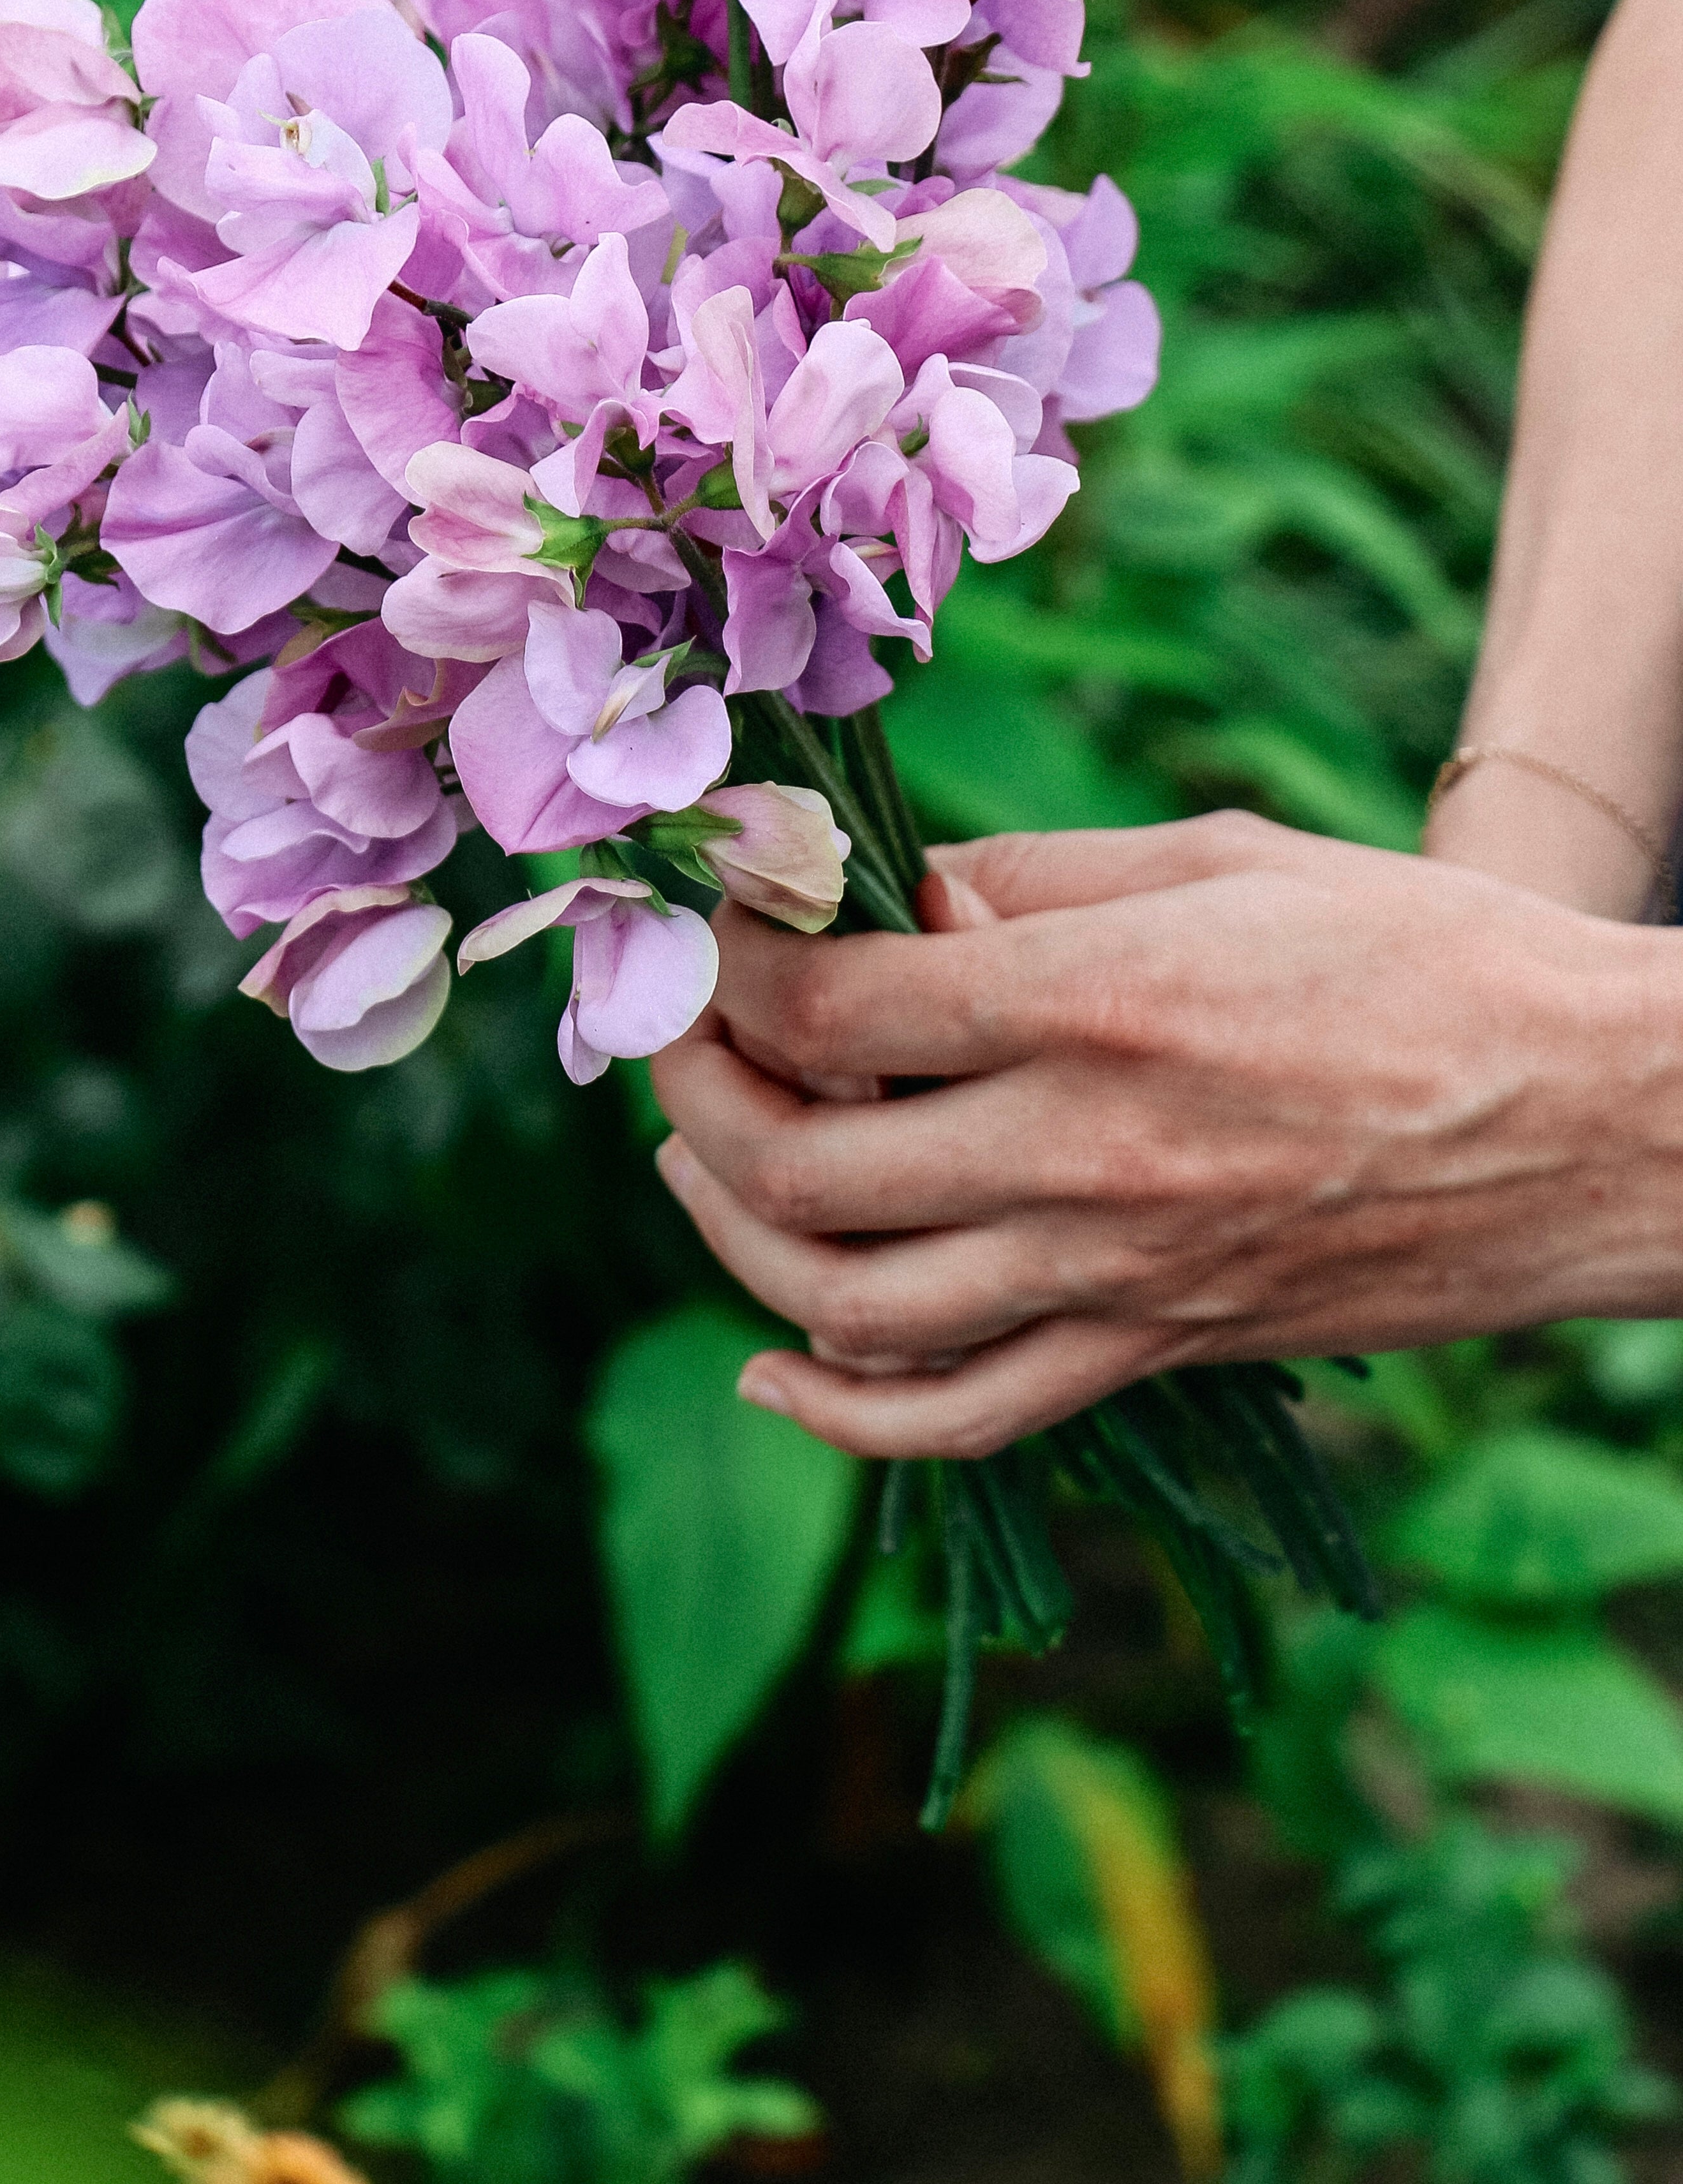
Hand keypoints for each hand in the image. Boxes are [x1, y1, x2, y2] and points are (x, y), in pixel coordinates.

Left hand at [649, 812, 1682, 1459]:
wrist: (1600, 1119)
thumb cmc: (1423, 954)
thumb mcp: (1220, 856)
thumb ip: (1039, 881)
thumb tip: (902, 906)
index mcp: (1093, 1002)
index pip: (828, 1007)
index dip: (733, 966)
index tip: (714, 926)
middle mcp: (1084, 1154)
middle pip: (801, 1166)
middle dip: (697, 1098)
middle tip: (682, 1038)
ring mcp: (1120, 1276)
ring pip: (849, 1305)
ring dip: (731, 1240)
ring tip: (694, 1165)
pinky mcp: (1162, 1350)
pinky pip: (965, 1417)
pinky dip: (844, 1414)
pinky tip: (773, 1370)